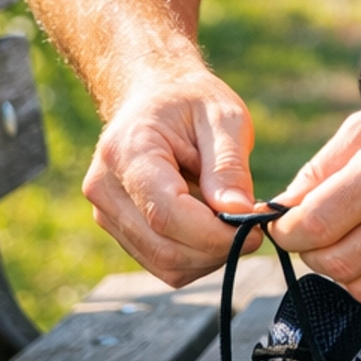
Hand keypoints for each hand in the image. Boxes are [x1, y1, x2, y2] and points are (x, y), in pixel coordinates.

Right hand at [82, 69, 261, 286]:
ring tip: (230, 219)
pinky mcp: (118, 229)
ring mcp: (105, 213)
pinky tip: (211, 225)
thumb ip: (229, 166)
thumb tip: (240, 214)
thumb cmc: (189, 100)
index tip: (254, 228)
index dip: (214, 233)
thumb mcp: (223, 115)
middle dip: (217, 248)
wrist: (153, 96)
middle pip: (165, 246)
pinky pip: (162, 263)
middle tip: (253, 227)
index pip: (166, 213)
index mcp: (127, 152)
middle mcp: (105, 188)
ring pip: (165, 263)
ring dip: (209, 256)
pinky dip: (195, 256)